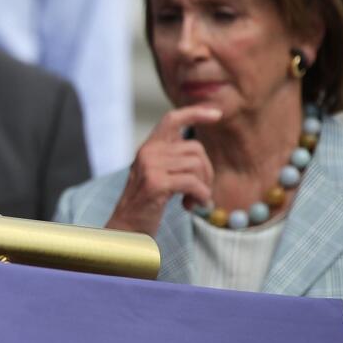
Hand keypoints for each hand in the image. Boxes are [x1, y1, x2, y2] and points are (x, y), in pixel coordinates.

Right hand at [105, 105, 220, 235]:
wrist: (126, 229)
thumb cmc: (146, 205)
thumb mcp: (156, 175)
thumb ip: (171, 160)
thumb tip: (198, 151)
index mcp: (148, 148)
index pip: (172, 120)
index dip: (195, 113)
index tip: (216, 114)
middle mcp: (148, 153)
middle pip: (195, 148)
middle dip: (207, 171)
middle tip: (201, 191)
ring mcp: (150, 167)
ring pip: (197, 166)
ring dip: (204, 187)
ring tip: (194, 201)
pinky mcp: (156, 183)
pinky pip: (194, 183)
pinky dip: (201, 196)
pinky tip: (193, 206)